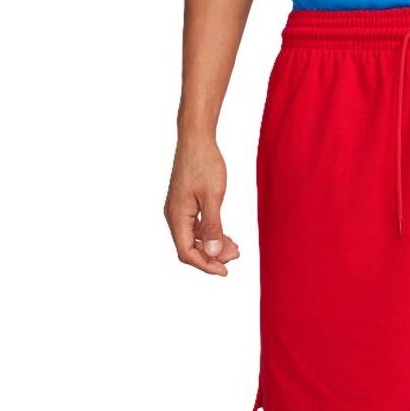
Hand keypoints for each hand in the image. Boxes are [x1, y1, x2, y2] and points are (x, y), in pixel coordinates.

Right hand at [164, 136, 239, 275]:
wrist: (196, 139)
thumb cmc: (204, 164)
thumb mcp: (213, 197)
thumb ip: (213, 226)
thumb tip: (212, 254)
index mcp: (176, 216)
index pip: (187, 252)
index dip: (205, 266)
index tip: (225, 271)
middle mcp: (174, 216)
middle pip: (190, 248)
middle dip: (212, 256)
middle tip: (236, 256)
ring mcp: (179, 210)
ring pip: (195, 238)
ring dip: (213, 246)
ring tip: (235, 248)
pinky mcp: (186, 204)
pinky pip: (197, 227)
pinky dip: (211, 234)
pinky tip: (226, 237)